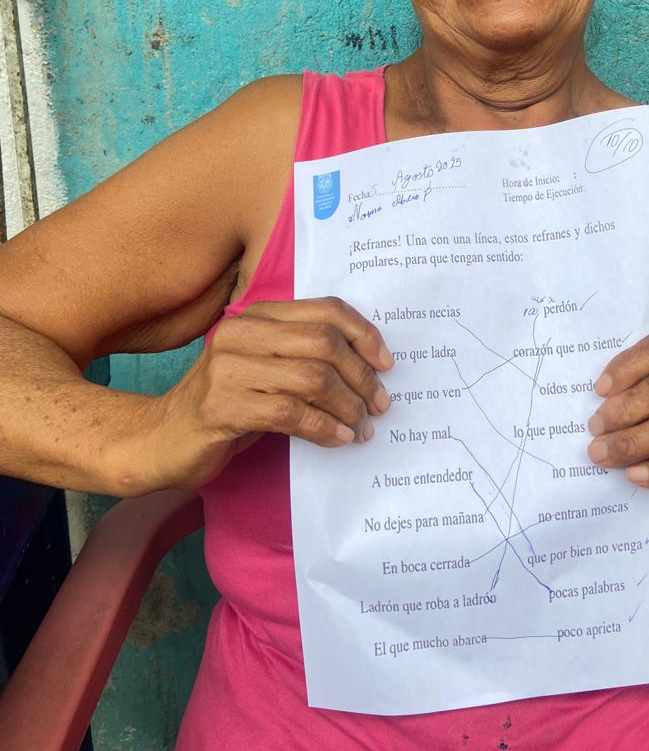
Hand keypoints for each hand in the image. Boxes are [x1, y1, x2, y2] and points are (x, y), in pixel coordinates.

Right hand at [144, 298, 392, 489]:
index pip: (326, 310)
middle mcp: (241, 332)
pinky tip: (338, 440)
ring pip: (311, 378)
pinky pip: (290, 413)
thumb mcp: (265, 369)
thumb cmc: (225, 405)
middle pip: (324, 344)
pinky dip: (323, 428)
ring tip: (361, 426)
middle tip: (379, 405)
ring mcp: (228, 368)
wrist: (159, 439)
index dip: (364, 334)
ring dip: (347, 407)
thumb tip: (370, 368)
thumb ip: (304, 357)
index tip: (386, 364)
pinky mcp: (221, 407)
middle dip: (361, 377)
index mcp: (257, 316)